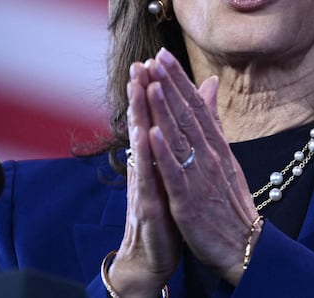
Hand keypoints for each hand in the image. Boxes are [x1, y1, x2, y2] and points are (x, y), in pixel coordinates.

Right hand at [106, 62, 182, 295]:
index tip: (152, 58)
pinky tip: (146, 136)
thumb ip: (171, 142)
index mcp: (153, 158)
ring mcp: (144, 185)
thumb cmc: (162, 210)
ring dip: (140, 116)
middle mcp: (145, 167)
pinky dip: (147, 156)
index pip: (151, 117)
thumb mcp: (170, 172)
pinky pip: (148, 178)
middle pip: (142, 124)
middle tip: (138, 63)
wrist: (151, 256)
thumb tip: (175, 117)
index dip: (151, 89)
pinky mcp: (149, 205)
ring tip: (139, 88)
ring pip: (141, 146)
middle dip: (140, 94)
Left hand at [143, 48, 261, 284]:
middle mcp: (209, 156)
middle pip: (187, 115)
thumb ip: (214, 121)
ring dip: (165, 110)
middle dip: (169, 86)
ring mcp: (199, 177)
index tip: (163, 55)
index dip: (178, 80)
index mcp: (216, 146)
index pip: (195, 106)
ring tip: (152, 84)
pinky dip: (164, 152)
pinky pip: (175, 173)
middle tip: (154, 58)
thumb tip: (210, 85)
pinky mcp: (189, 201)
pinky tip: (153, 133)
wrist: (244, 245)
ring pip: (180, 138)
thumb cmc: (229, 202)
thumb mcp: (225, 155)